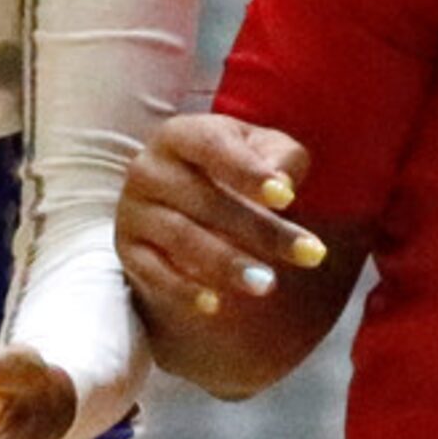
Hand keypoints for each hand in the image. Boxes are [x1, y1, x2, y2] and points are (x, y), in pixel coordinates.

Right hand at [116, 112, 323, 324]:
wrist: (180, 204)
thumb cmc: (232, 169)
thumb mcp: (262, 151)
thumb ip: (280, 158)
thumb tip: (283, 182)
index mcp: (181, 135)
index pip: (212, 147)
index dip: (249, 171)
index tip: (287, 197)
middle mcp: (149, 168)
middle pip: (207, 200)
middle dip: (261, 230)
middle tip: (308, 255)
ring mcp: (134, 211)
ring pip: (182, 237)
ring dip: (226, 263)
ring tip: (267, 283)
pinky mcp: (128, 251)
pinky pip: (155, 273)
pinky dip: (184, 290)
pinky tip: (216, 304)